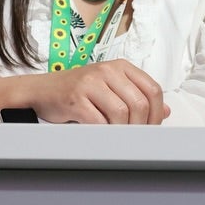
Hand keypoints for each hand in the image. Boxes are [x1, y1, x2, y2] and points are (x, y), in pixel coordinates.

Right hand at [0, 61, 169, 123]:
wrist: (40, 91)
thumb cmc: (77, 91)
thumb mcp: (110, 87)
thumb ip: (136, 96)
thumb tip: (165, 111)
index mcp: (121, 66)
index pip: (152, 89)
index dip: (157, 112)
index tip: (153, 128)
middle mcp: (107, 71)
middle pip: (139, 103)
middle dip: (142, 126)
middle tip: (137, 138)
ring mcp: (91, 83)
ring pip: (121, 113)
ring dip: (124, 131)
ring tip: (119, 138)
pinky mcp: (75, 98)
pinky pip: (99, 121)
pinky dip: (104, 133)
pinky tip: (102, 136)